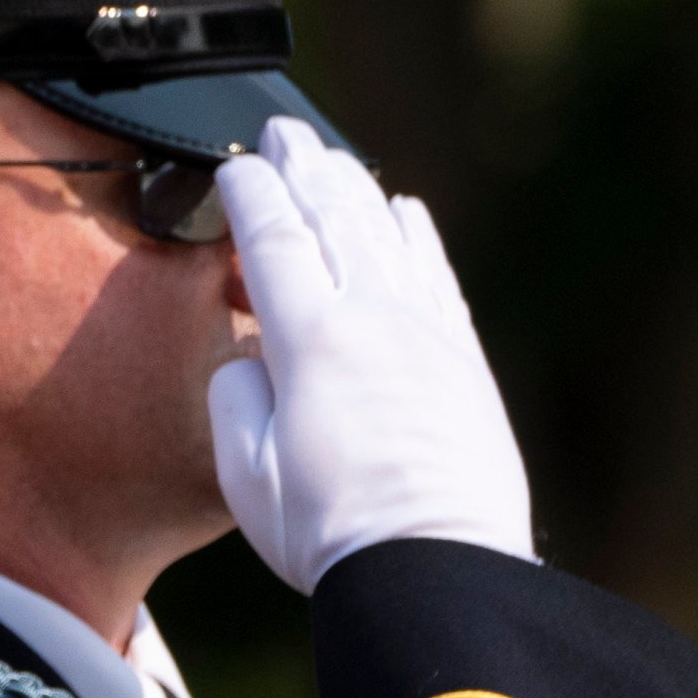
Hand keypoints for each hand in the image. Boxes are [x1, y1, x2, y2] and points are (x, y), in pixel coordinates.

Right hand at [205, 117, 536, 594]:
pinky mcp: (462, 360)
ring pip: (386, 236)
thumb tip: (251, 359)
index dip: (250, 196)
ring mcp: (426, 334)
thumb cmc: (331, 531)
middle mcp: (374, 317)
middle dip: (303, 168)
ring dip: (355, 189)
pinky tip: (404, 213)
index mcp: (310, 339)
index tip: (234, 166)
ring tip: (331, 160)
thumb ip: (235, 399)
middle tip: (281, 132)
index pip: (274, 241)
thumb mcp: (245, 474)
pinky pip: (435, 275)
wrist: (437, 565)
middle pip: (334, 219)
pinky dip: (415, 235)